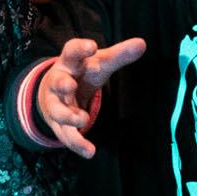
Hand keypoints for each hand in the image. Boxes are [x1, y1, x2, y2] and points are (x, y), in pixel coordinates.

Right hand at [32, 37, 145, 157]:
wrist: (54, 92)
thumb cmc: (81, 73)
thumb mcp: (99, 63)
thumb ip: (119, 55)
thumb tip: (142, 43)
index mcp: (69, 63)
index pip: (71, 52)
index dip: (79, 49)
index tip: (91, 46)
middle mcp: (59, 82)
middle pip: (57, 82)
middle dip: (62, 84)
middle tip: (70, 85)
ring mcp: (56, 104)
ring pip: (58, 111)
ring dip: (69, 116)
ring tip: (84, 119)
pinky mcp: (59, 124)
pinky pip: (66, 136)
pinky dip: (77, 144)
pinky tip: (90, 152)